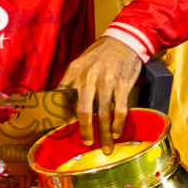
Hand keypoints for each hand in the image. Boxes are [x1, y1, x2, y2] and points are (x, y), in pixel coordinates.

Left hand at [57, 36, 142, 151]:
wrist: (124, 40)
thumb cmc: (101, 54)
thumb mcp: (80, 63)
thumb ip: (71, 81)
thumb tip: (63, 104)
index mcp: (74, 72)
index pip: (63, 99)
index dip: (63, 117)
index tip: (64, 132)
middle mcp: (88, 78)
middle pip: (84, 111)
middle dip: (85, 131)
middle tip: (87, 143)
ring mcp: (106, 82)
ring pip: (104, 114)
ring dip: (105, 134)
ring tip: (105, 146)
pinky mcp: (122, 85)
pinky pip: (120, 110)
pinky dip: (118, 124)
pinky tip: (117, 132)